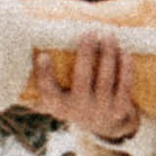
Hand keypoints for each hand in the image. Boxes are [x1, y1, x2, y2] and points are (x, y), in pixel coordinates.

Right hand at [28, 28, 141, 146]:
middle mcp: (78, 110)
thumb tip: (30, 44)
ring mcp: (101, 110)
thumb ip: (45, 78)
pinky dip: (125, 66)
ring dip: (108, 54)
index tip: (44, 55)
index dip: (44, 75)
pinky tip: (124, 50)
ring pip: (106, 79)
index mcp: (58, 106)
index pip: (48, 91)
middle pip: (81, 79)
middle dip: (86, 53)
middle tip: (89, 31)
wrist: (103, 124)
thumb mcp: (58, 95)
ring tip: (108, 35)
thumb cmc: (74, 98)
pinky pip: (125, 85)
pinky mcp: (120, 109)